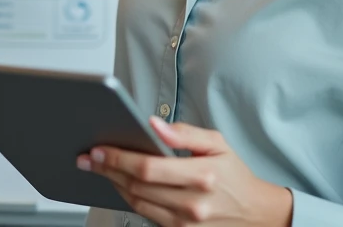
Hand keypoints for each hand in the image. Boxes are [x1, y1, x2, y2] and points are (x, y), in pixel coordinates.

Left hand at [80, 118, 292, 226]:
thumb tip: (153, 124)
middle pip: (137, 186)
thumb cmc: (233, 174)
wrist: (255, 212)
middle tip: (88, 157)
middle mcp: (192, 204)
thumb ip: (184, 133)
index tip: (98, 149)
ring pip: (136, 203)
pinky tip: (119, 183)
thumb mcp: (217, 143)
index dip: (118, 159)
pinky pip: (145, 214)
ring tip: (99, 168)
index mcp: (202, 175)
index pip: (148, 168)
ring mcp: (185, 223)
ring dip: (113, 184)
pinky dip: (128, 197)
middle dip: (107, 170)